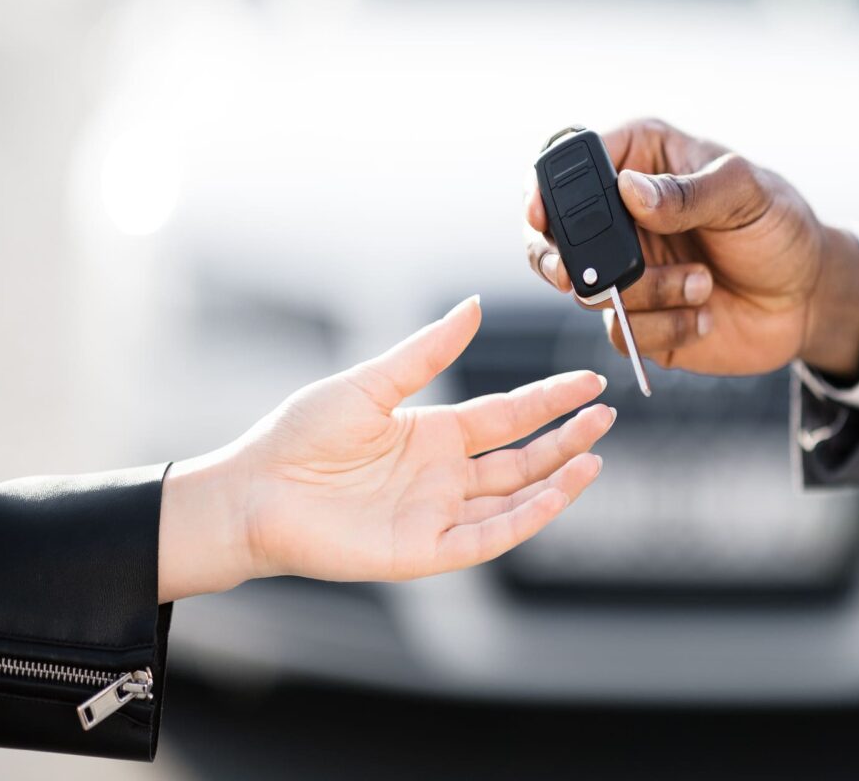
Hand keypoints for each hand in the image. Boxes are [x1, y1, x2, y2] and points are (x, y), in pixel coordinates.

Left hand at [158, 296, 613, 602]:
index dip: (550, 399)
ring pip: (515, 499)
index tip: (589, 382)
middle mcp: (444, 476)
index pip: (507, 415)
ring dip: (557, 479)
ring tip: (595, 455)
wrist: (253, 493)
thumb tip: (473, 307)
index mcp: (433, 434)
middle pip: (521, 456)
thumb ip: (427, 351)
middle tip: (605, 414)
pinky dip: (526, 518)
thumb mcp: (370, 383)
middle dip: (565, 436)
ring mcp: (438, 514)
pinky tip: (555, 493)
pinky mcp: (425, 550)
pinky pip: (488, 538)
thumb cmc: (299, 437)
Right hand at [524, 119, 858, 377]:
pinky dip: (664, 329)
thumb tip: (628, 190)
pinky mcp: (637, 320)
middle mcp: (621, 216)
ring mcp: (625, 269)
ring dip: (646, 294)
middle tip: (578, 276)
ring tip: (701, 285)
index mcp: (640, 161)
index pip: (572, 162)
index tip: (541, 215)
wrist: (806, 297)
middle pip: (551, 234)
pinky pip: (619, 333)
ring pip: (586, 290)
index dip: (544, 187)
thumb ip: (688, 192)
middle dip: (561, 260)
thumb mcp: (747, 194)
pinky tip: (704, 317)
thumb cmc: (779, 227)